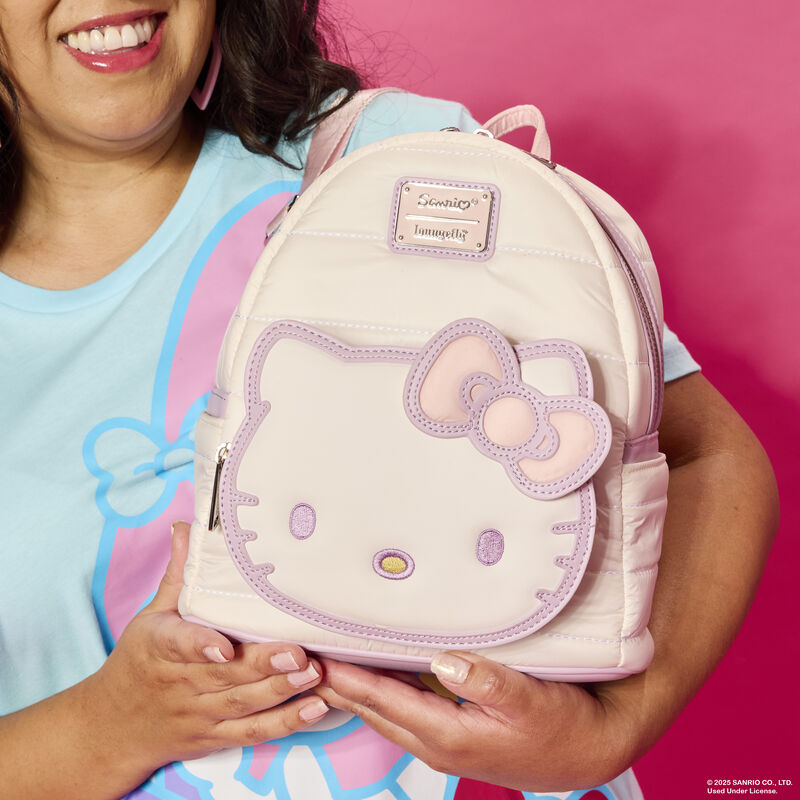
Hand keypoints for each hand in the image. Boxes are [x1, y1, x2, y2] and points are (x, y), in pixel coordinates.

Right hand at [84, 522, 329, 771]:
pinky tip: (317, 706)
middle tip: (298, 651)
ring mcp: (201, 712)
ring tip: (314, 672)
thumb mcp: (151, 616)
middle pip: (225, 675)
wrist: (113, 728)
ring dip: (281, 690)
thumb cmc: (140, 661)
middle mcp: (182, 684)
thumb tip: (186, 526)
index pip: (179, 646)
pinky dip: (287, 722)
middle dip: (263, 664)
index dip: (202, 646)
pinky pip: (253, 732)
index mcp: (161, 649)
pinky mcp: (217, 736)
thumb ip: (179, 575)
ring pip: (243, 703)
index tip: (224, 645)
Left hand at [315, 652, 635, 791]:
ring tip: (332, 667)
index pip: (383, 700)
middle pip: (375, 710)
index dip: (347, 678)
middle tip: (308, 659)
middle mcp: (438, 744)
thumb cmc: (562, 724)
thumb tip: (443, 662)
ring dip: (358, 692)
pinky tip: (380, 679)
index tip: (316, 659)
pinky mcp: (456, 736)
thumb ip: (484, 680)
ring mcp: (445, 743)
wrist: (589, 749)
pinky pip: (405, 714)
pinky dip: (383, 696)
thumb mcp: (529, 698)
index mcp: (449, 734)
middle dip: (339, 687)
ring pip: (387, 715)